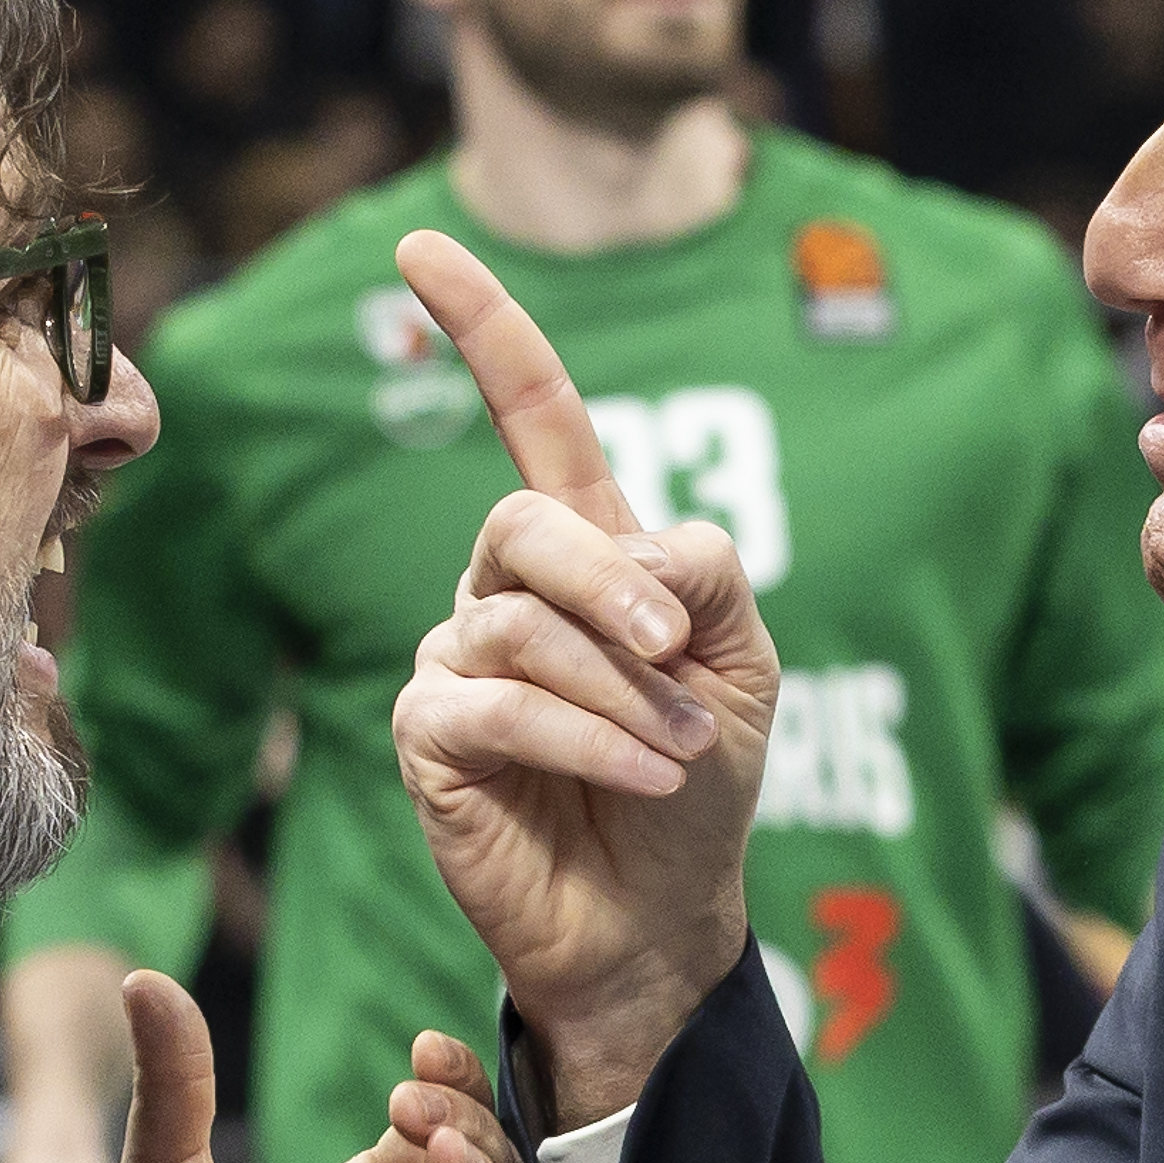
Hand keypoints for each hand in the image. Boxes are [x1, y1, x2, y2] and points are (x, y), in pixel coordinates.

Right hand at [388, 231, 778, 1128]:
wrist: (665, 918)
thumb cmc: (700, 786)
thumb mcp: (743, 662)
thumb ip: (708, 573)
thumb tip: (638, 549)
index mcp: (584, 549)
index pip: (527, 412)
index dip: (481, 328)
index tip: (420, 245)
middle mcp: (503, 589)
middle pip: (525, 521)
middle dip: (612, 583)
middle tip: (681, 655)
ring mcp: (456, 659)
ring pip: (518, 624)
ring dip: (619, 690)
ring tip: (676, 755)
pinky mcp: (430, 738)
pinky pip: (491, 704)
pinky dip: (581, 735)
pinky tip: (639, 774)